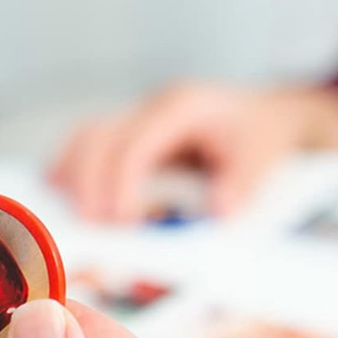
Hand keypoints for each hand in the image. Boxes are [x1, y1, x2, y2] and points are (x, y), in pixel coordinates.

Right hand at [50, 83, 337, 222]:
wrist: (267, 116)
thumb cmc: (262, 135)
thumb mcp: (266, 153)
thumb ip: (244, 181)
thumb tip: (218, 211)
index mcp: (182, 108)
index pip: (135, 142)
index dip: (120, 183)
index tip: (120, 221)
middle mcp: (151, 110)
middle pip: (96, 137)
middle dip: (87, 186)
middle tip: (93, 229)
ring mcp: (135, 121)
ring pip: (84, 140)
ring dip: (71, 180)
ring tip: (75, 220)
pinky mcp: (127, 138)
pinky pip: (85, 149)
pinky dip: (72, 175)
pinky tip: (70, 202)